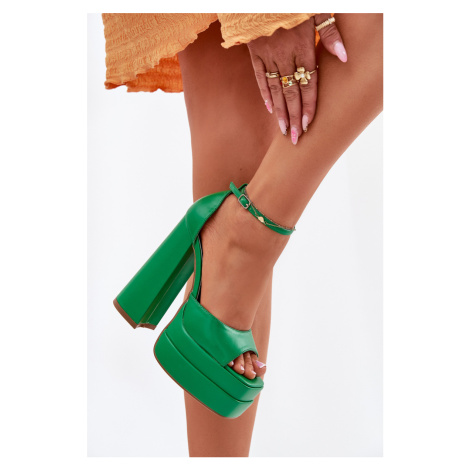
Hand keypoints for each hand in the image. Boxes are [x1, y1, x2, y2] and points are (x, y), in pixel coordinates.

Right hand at [247, 14, 346, 144]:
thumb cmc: (294, 3)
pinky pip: (260, 78)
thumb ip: (331, 33)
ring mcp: (268, 55)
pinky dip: (265, 95)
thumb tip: (344, 57)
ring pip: (275, 90)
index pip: (308, 83)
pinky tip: (270, 110)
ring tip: (284, 130)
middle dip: (294, 117)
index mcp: (303, 46)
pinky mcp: (255, 53)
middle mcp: (285, 55)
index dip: (309, 105)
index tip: (308, 124)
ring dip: (280, 112)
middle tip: (295, 138)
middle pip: (291, 92)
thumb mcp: (317, 11)